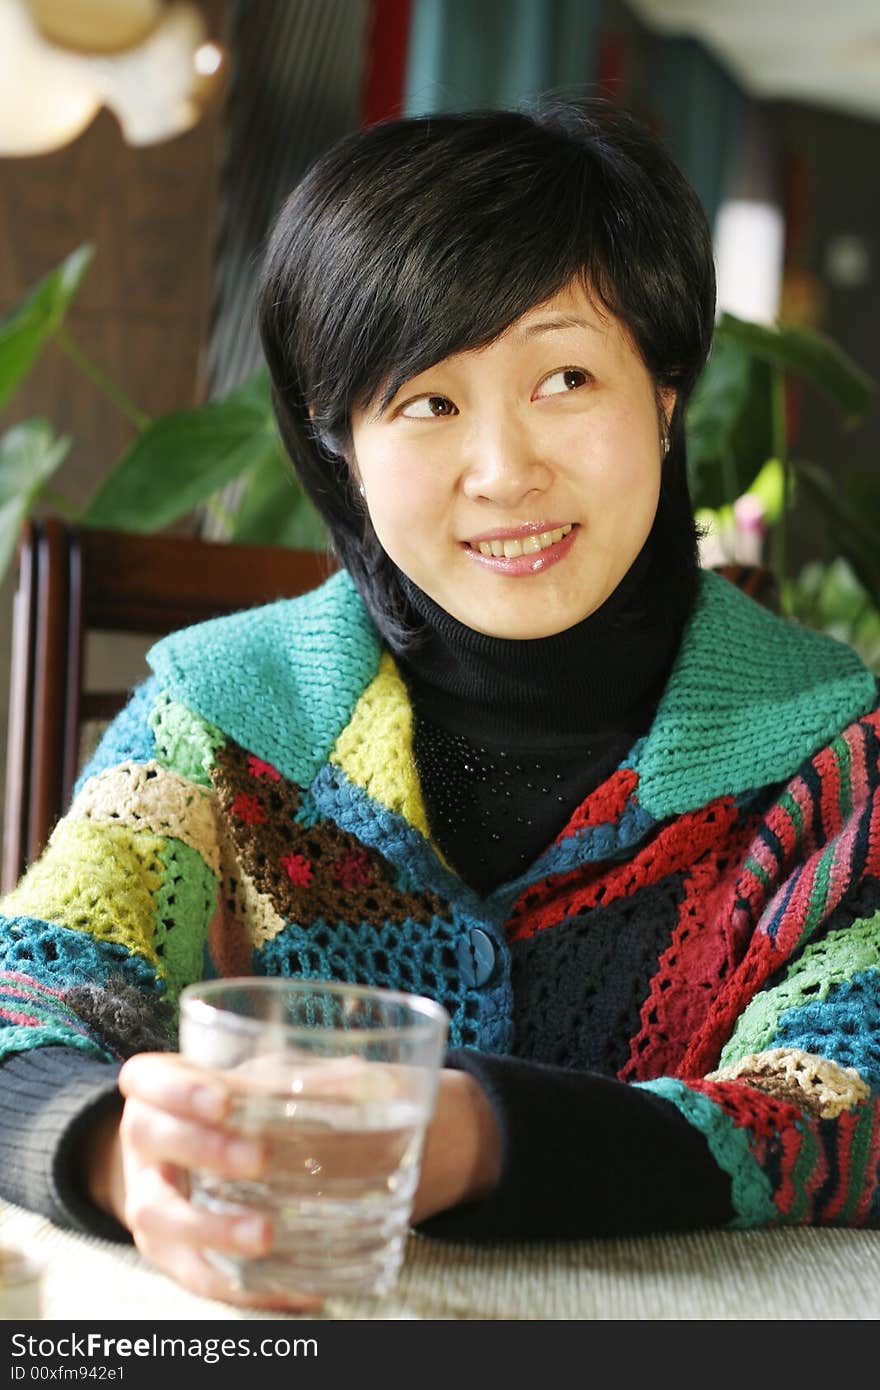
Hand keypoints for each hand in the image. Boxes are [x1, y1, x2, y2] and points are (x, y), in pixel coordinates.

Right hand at [85, 1055, 499, 1307]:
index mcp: (158, 1089)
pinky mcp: (168, 1253)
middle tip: (258, 1159)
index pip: (147, 1078)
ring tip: (265, 1236)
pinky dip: (244, 1285)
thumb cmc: (233, 1110)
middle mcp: (143, 1142)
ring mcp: (149, 1200)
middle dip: (204, 1149)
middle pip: (152, 1137)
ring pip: (160, 1216)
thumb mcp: (258, 1082)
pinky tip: (294, 1289)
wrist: (190, 1161)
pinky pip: (197, 1275)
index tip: (225, 1100)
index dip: (180, 1087)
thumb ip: (302, 1078)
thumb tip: (366, 1079)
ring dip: (213, 1228)